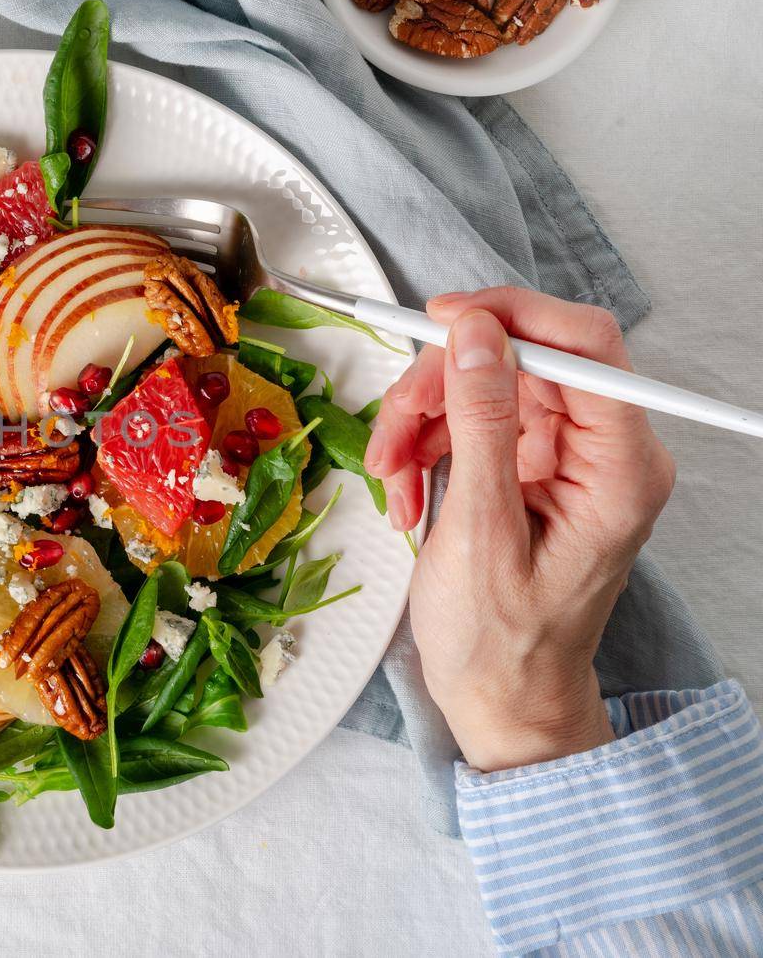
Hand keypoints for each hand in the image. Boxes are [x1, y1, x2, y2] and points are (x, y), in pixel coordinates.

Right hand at [365, 288, 674, 771]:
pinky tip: (406, 490)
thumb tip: (476, 334)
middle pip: (520, 359)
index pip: (584, 345)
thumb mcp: (480, 529)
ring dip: (422, 420)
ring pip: (484, 385)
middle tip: (394, 426)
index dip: (510, 316)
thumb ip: (481, 423)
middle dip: (443, 385)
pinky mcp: (528, 464)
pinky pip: (470, 420)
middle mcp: (602, 451)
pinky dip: (426, 446)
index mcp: (620, 468)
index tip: (440, 318)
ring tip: (391, 477)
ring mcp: (564, 455)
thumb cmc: (500, 639)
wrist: (500, 695)